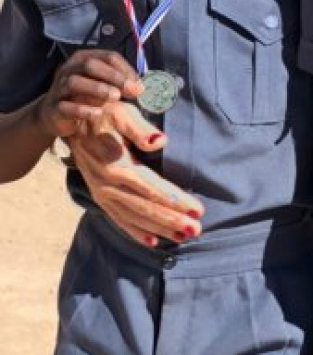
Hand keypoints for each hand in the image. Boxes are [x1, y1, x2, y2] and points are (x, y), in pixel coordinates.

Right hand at [37, 50, 142, 139]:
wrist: (54, 114)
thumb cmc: (84, 95)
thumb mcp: (102, 84)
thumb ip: (119, 83)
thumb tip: (140, 87)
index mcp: (84, 58)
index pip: (108, 57)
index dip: (125, 69)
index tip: (139, 85)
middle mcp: (69, 69)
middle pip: (90, 64)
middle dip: (113, 76)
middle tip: (130, 90)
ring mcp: (59, 87)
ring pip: (75, 82)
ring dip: (97, 88)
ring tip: (115, 97)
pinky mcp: (53, 108)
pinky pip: (65, 106)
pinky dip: (82, 109)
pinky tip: (98, 113)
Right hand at [66, 100, 204, 247]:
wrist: (73, 120)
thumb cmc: (104, 112)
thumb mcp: (122, 112)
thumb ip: (140, 129)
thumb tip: (161, 141)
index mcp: (117, 166)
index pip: (152, 188)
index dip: (176, 200)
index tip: (197, 211)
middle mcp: (109, 185)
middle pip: (146, 207)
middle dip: (172, 220)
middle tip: (196, 230)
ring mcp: (102, 193)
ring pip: (135, 217)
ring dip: (160, 229)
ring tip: (183, 237)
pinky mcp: (99, 196)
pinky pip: (119, 219)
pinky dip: (136, 232)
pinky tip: (153, 242)